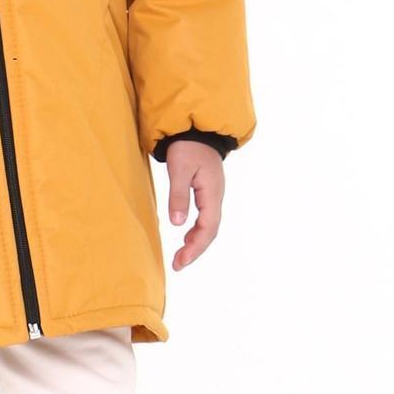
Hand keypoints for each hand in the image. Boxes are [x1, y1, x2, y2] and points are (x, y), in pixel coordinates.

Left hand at [164, 140, 224, 270]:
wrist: (195, 128)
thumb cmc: (187, 146)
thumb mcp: (180, 169)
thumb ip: (179, 195)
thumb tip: (177, 224)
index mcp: (212, 193)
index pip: (208, 228)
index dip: (195, 247)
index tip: (181, 261)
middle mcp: (216, 197)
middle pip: (210, 231)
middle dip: (196, 250)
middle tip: (178, 264)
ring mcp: (213, 194)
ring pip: (208, 225)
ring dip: (196, 241)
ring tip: (181, 255)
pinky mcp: (207, 191)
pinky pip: (205, 217)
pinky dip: (197, 230)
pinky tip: (186, 235)